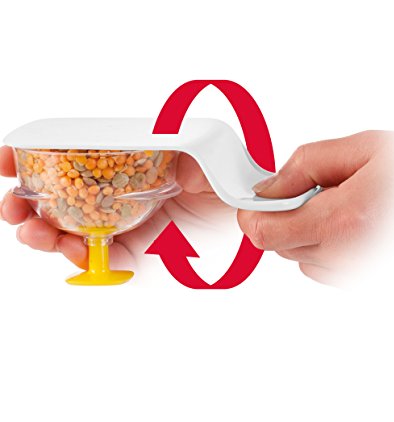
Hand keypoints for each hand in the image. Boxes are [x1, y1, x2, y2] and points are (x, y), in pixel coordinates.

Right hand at [0, 146, 227, 269]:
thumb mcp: (200, 153)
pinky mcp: (136, 261)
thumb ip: (169, 145)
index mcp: (123, 170)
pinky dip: (79, 259)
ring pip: (69, 235)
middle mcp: (116, 200)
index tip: (7, 155)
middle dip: (26, 202)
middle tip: (13, 204)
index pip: (69, 162)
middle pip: (59, 201)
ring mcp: (123, 231)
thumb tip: (142, 143)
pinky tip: (73, 250)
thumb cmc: (226, 183)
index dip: (33, 157)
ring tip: (33, 229)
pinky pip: (99, 264)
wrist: (247, 221)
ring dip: (43, 232)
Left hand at [237, 131, 393, 283]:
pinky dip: (324, 247)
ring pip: (299, 258)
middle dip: (283, 217)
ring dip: (305, 232)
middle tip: (312, 192)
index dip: (252, 214)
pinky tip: (350, 225)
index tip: (254, 199)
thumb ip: (305, 165)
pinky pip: (323, 268)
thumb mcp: (363, 148)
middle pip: (278, 246)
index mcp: (345, 220)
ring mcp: (359, 273)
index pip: (266, 233)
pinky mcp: (367, 280)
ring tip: (340, 207)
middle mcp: (350, 256)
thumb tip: (268, 187)